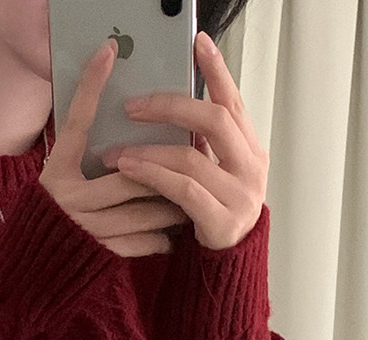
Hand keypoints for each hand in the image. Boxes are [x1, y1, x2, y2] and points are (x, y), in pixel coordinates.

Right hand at [39, 39, 189, 258]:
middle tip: (194, 161)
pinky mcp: (99, 254)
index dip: (90, 87)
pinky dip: (161, 237)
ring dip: (171, 204)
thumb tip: (108, 98)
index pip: (76, 123)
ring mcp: (85, 228)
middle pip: (129, 177)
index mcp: (57, 172)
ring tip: (192, 198)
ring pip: (141, 212)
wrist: (37, 264)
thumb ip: (82, 144)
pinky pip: (140, 243)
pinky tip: (174, 232)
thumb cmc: (58, 211)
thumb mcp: (62, 174)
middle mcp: (67, 199)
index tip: (108, 51)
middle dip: (165, 171)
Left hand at [100, 31, 268, 250]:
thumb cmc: (209, 216)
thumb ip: (200, 146)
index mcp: (251, 149)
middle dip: (169, 107)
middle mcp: (252, 167)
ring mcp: (240, 195)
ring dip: (148, 149)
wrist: (224, 268)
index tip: (198, 42)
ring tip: (115, 150)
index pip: (233, 101)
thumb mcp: (210, 175)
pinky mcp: (221, 221)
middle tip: (132, 105)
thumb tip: (164, 109)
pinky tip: (128, 169)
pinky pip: (182, 190)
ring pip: (191, 156)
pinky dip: (152, 176)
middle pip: (213, 120)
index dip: (216, 71)